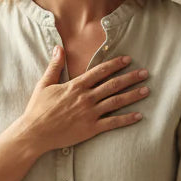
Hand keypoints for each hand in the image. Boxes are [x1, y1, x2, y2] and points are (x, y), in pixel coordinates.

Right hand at [18, 48, 148, 154]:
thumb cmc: (37, 109)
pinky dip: (126, 119)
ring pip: (116, 102)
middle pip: (113, 85)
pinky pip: (113, 123)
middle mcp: (86, 98)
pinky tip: (138, 116)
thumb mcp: (44, 84)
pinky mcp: (91, 128)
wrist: (35, 133)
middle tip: (145, 73)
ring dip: (133, 95)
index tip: (128, 59)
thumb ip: (54, 66)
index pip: (100, 71)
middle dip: (131, 78)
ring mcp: (90, 113)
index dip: (116, 64)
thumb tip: (58, 47)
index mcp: (76, 86)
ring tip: (146, 90)